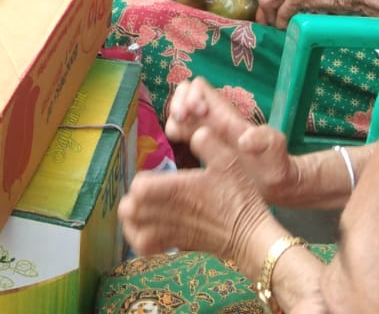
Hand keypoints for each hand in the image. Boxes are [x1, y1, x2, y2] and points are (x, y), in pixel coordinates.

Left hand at [118, 115, 279, 263]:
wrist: (250, 234)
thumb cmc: (238, 196)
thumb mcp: (228, 160)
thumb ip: (208, 142)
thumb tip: (195, 132)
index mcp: (177, 190)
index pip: (139, 188)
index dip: (141, 180)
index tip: (154, 175)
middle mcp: (167, 213)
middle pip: (129, 210)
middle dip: (131, 198)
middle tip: (144, 192)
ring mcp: (170, 232)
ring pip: (133, 230)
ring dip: (131, 219)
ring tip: (140, 209)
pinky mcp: (175, 245)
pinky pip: (145, 247)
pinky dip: (139, 238)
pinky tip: (145, 228)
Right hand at [165, 78, 314, 206]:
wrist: (275, 185)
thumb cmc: (275, 163)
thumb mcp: (275, 149)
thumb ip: (265, 139)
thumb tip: (243, 140)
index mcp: (226, 114)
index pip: (200, 87)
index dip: (193, 94)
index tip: (198, 113)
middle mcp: (212, 119)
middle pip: (183, 95)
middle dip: (177, 103)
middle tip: (181, 121)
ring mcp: (205, 133)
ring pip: (178, 113)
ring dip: (172, 120)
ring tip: (178, 137)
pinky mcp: (200, 148)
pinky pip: (178, 133)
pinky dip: (173, 134)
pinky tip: (177, 149)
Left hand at [256, 0, 369, 27]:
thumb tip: (295, 8)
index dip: (269, 5)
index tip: (269, 17)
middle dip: (263, 13)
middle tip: (267, 26)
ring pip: (268, 2)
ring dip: (270, 19)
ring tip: (278, 28)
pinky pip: (282, 11)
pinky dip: (281, 22)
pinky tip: (287, 28)